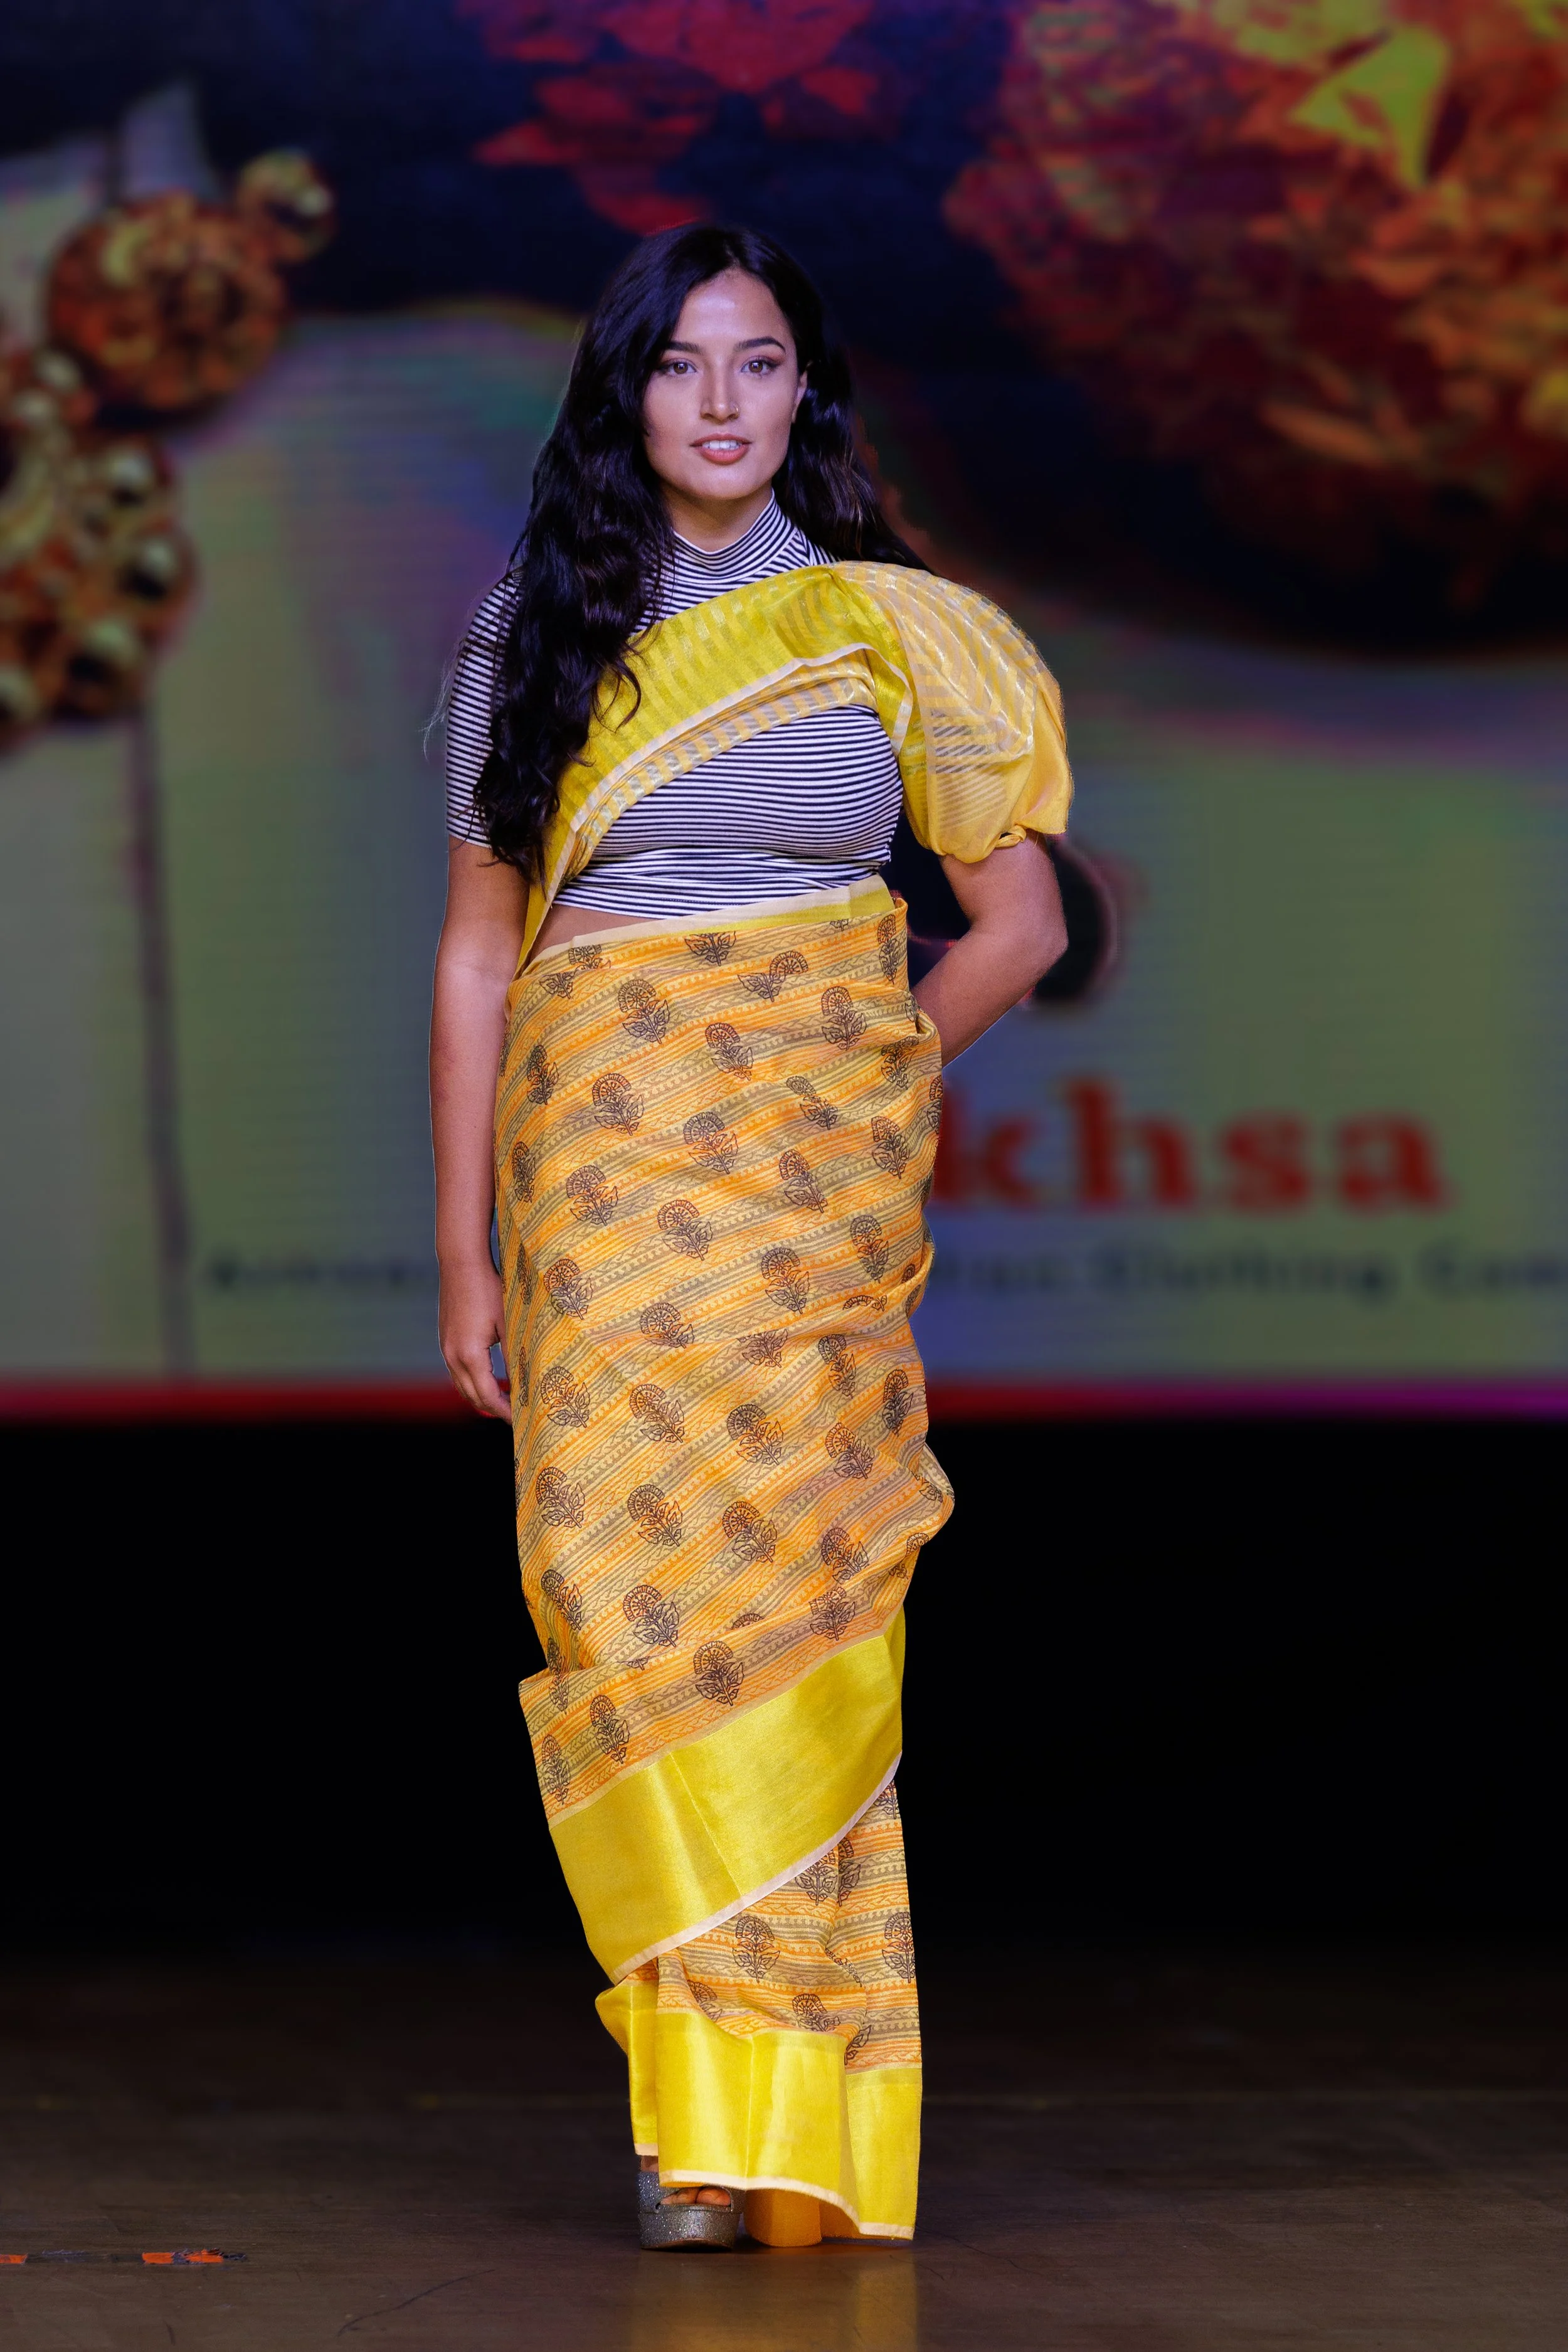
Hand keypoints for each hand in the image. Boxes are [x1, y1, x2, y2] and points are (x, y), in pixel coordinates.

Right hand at [439, 1258, 510, 1418]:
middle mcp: (452, 1356)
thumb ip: (514, 1354)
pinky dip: (472, 1382)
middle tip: (515, 1416)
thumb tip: (526, 1381)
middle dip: (492, 1409)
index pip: (487, 1395)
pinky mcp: (445, 1340)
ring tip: (504, 1401)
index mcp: (469, 1355)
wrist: (461, 1264)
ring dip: (481, 1396)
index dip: (504, 1411)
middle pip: (471, 1396)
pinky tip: (488, 1379)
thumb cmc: (488, 1289)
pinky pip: (457, 1372)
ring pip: (461, 1385)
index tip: (520, 1420)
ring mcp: (445, 1349)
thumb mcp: (507, 1323)